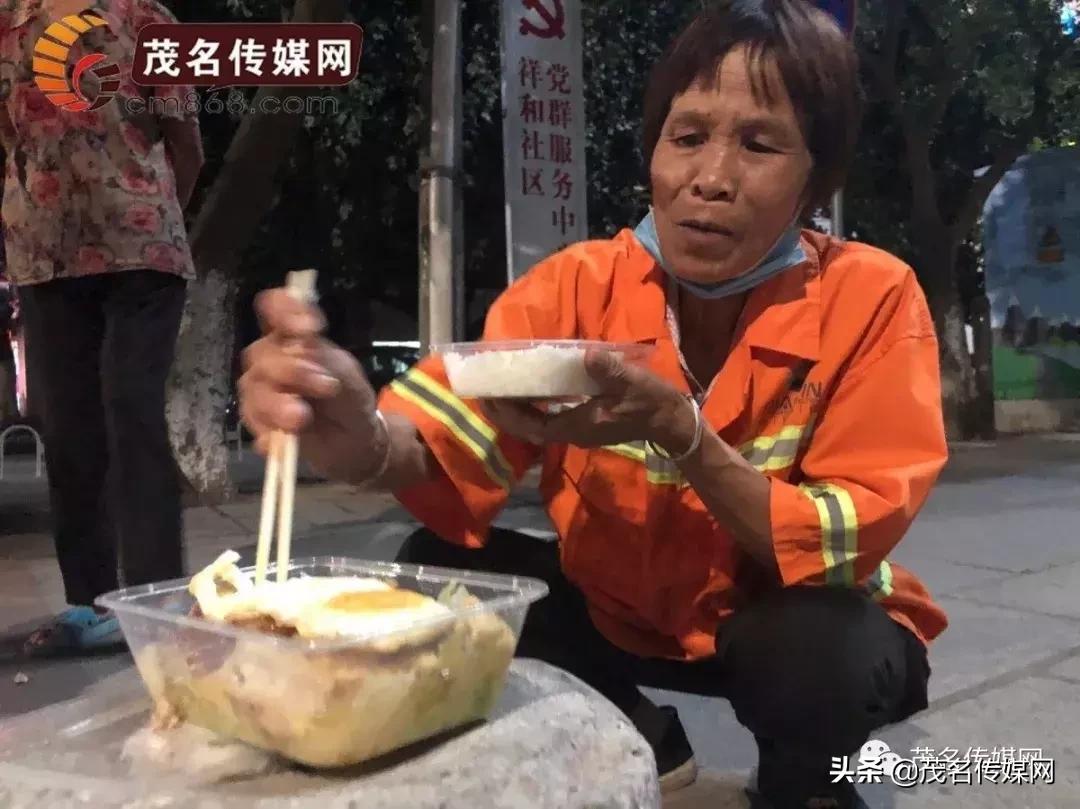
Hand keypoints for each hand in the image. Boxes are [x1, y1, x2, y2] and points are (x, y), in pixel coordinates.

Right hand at [239, 288, 387, 482]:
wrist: (353, 441)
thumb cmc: (349, 399)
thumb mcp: (345, 373)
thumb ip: (322, 358)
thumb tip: (300, 351)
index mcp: (293, 336)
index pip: (276, 308)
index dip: (285, 310)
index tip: (308, 329)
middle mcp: (271, 357)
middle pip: (262, 354)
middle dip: (292, 371)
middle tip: (325, 387)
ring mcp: (262, 388)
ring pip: (254, 389)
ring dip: (277, 404)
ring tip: (302, 418)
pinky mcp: (258, 419)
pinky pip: (253, 421)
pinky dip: (268, 430)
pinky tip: (280, 440)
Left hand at [480, 350, 696, 451]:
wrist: (671, 423)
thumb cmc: (650, 403)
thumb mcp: (632, 383)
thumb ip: (609, 371)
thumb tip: (587, 356)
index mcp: (577, 425)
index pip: (532, 425)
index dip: (508, 414)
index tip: (488, 398)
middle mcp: (572, 431)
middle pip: (528, 427)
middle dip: (505, 412)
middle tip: (485, 390)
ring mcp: (578, 428)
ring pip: (538, 423)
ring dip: (518, 409)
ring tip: (501, 387)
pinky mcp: (585, 422)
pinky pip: (550, 416)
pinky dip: (535, 405)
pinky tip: (531, 388)